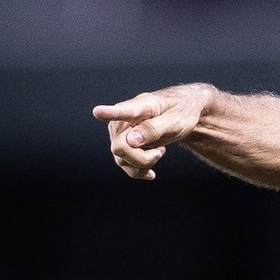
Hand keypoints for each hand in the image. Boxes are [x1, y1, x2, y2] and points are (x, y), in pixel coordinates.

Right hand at [92, 83, 214, 179]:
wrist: (182, 113)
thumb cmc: (181, 111)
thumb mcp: (177, 120)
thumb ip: (154, 128)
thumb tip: (131, 140)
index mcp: (141, 106)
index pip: (123, 111)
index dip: (110, 113)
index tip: (97, 112)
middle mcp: (124, 119)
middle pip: (120, 147)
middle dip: (142, 158)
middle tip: (161, 152)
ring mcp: (120, 133)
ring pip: (121, 159)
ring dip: (143, 163)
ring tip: (159, 151)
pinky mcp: (122, 145)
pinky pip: (124, 165)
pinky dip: (138, 171)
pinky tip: (151, 173)